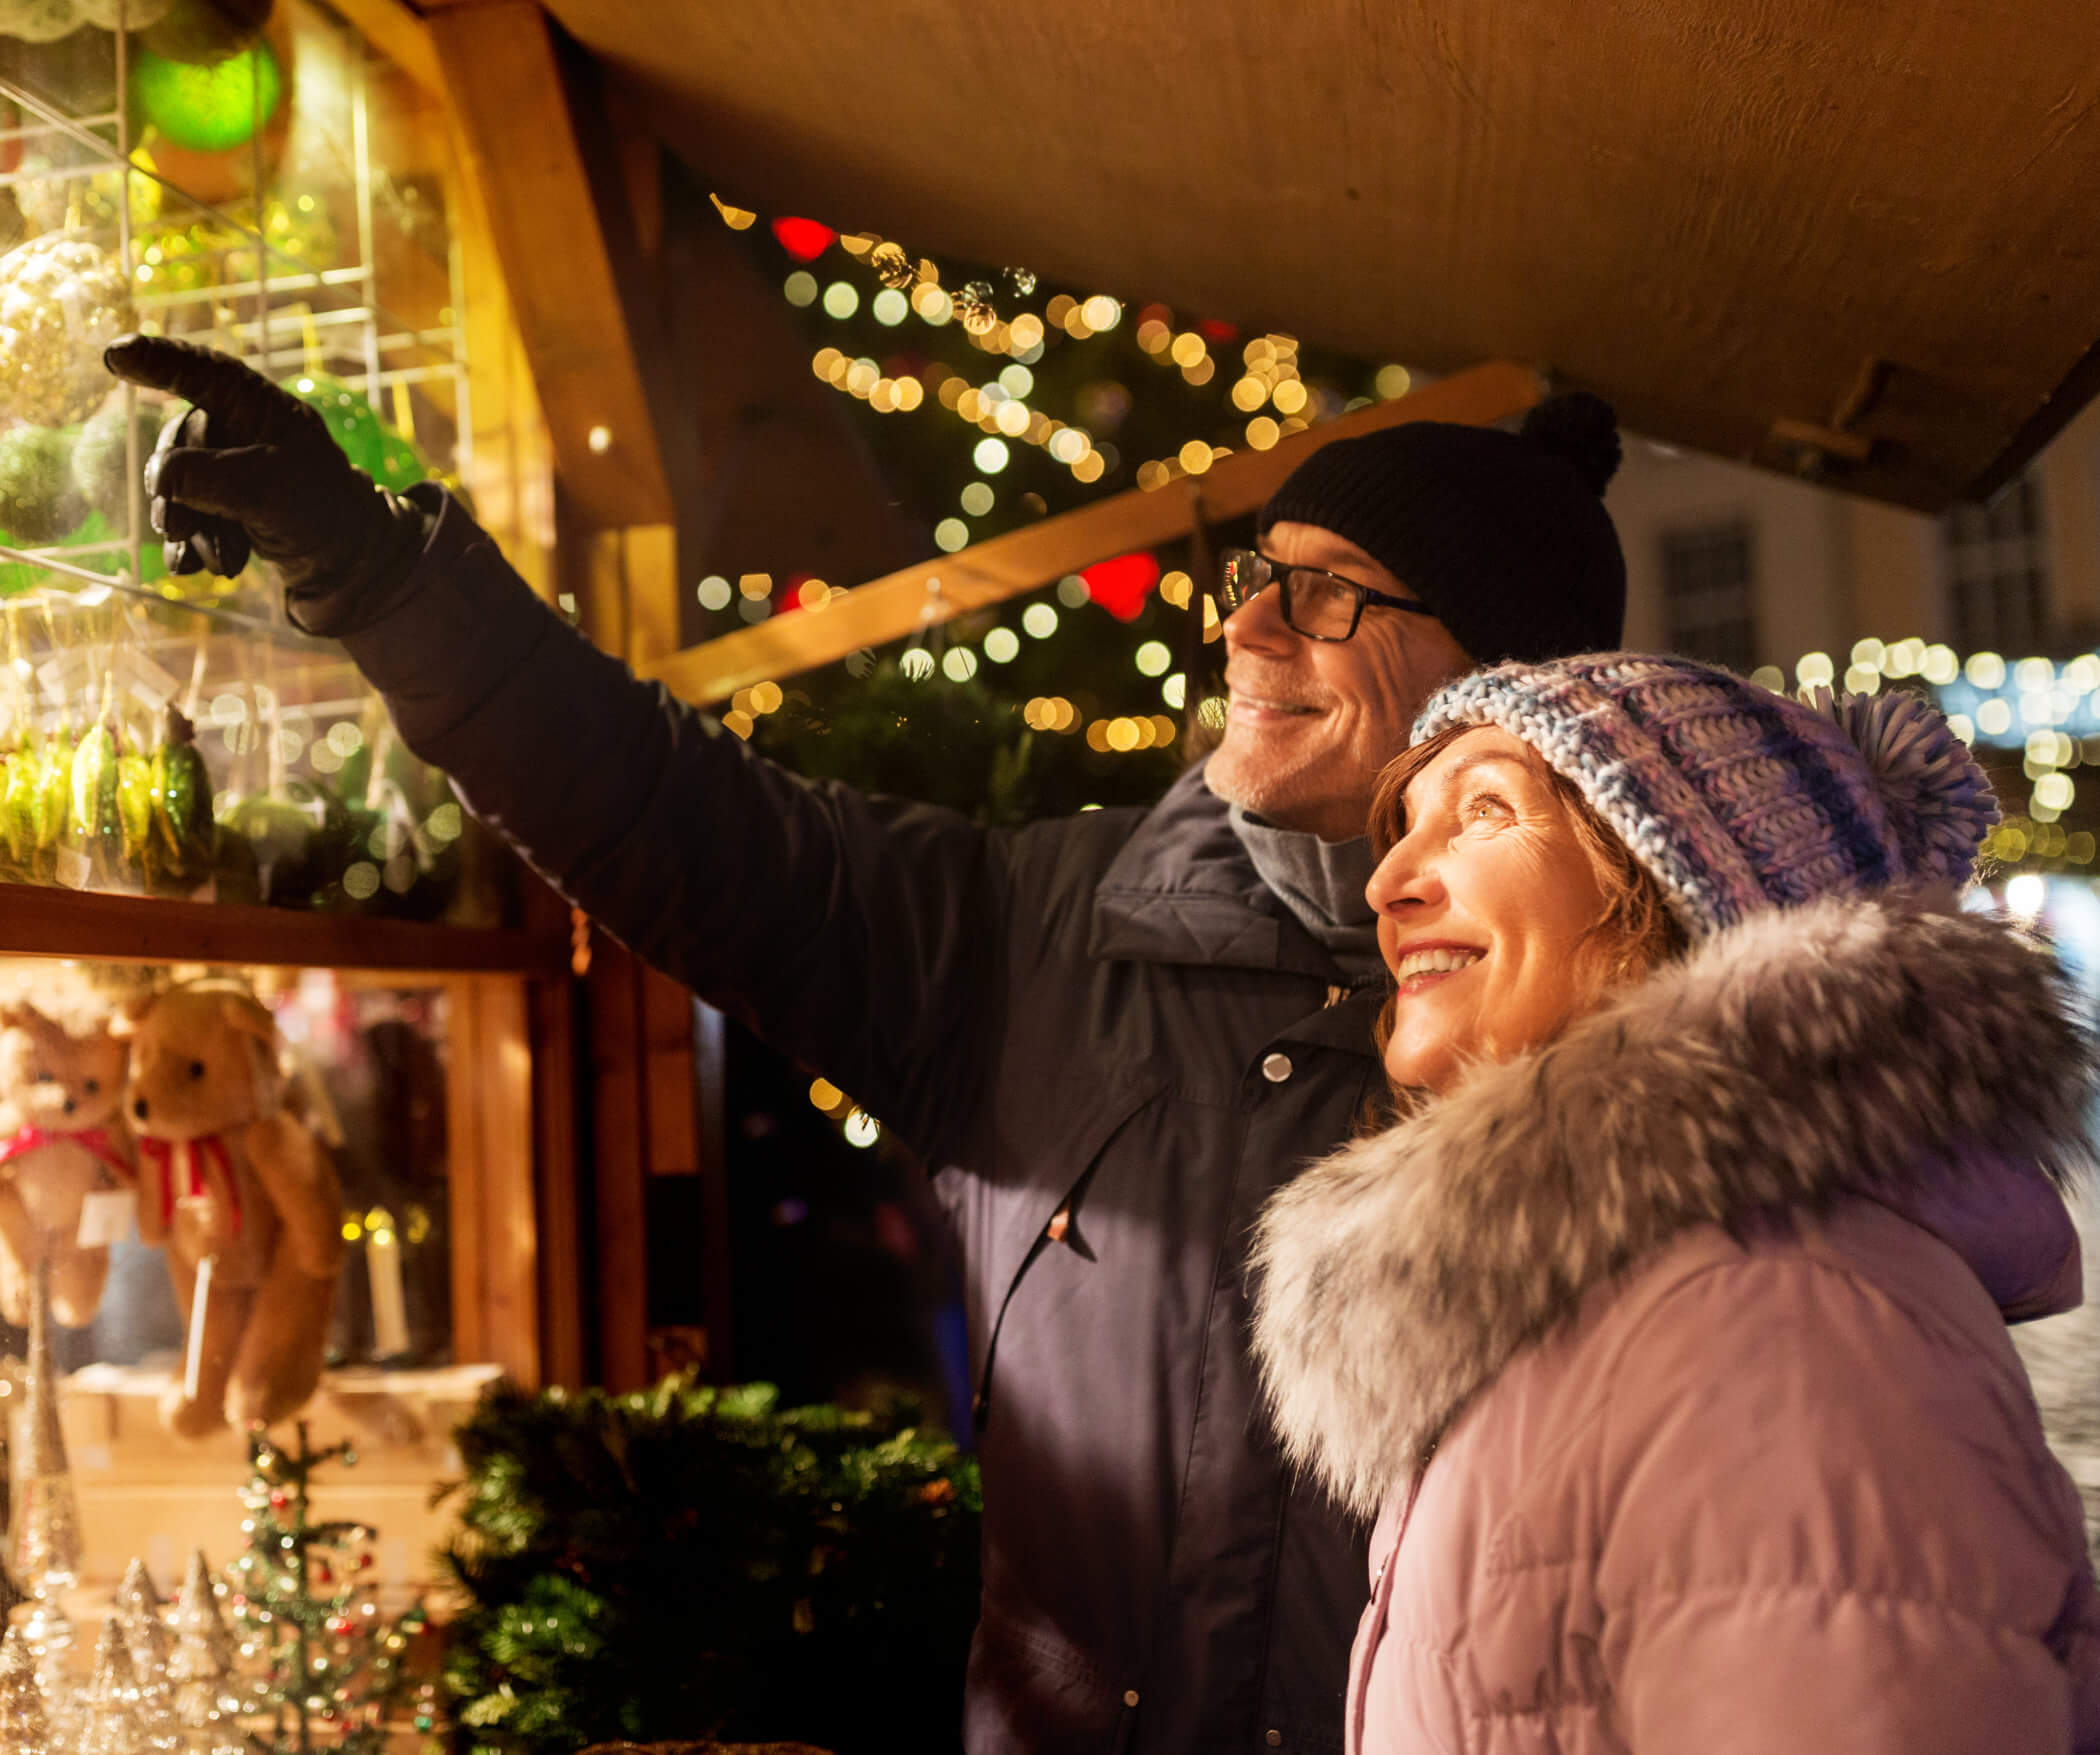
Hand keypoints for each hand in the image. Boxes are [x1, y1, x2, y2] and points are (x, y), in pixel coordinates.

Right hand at [101, 333, 427, 613]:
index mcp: (260, 408)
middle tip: (177, 527)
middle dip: (176, 489)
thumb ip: (210, 478)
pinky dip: (190, 541)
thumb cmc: (321, 513)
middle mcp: (241, 429)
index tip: (116, 354)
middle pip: (179, 442)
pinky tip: (192, 568)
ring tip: (219, 560)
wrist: (349, 566)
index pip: (202, 373)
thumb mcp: (267, 492)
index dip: (157, 360)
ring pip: (178, 483)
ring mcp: (231, 465)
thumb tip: (158, 476)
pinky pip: (187, 511)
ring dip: (188, 524)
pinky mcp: (224, 500)